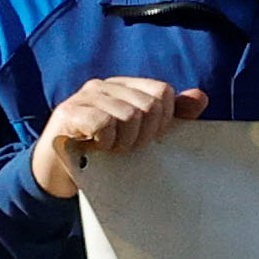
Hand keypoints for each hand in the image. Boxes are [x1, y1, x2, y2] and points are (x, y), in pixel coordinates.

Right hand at [30, 78, 205, 198]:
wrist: (58, 171)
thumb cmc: (102, 152)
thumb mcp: (139, 134)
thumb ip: (170, 116)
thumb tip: (200, 97)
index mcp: (125, 87)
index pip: (163, 91)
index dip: (164, 120)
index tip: (150, 139)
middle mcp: (105, 86)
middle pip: (150, 105)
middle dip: (145, 135)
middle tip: (127, 147)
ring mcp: (85, 97)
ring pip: (130, 115)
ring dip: (125, 142)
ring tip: (111, 149)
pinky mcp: (69, 113)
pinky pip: (104, 123)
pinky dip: (106, 142)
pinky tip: (97, 148)